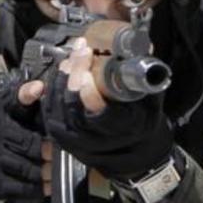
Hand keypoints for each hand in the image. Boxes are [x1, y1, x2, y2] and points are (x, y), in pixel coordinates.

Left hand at [41, 38, 173, 180]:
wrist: (136, 155)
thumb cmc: (145, 127)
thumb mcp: (152, 104)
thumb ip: (145, 79)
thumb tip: (143, 47)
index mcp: (121, 130)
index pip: (98, 113)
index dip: (88, 89)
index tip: (88, 64)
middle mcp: (95, 139)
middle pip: (73, 105)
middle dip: (74, 72)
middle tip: (81, 51)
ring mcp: (75, 140)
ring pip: (58, 106)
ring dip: (62, 77)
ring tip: (72, 57)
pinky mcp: (63, 137)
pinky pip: (50, 110)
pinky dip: (53, 88)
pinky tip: (61, 73)